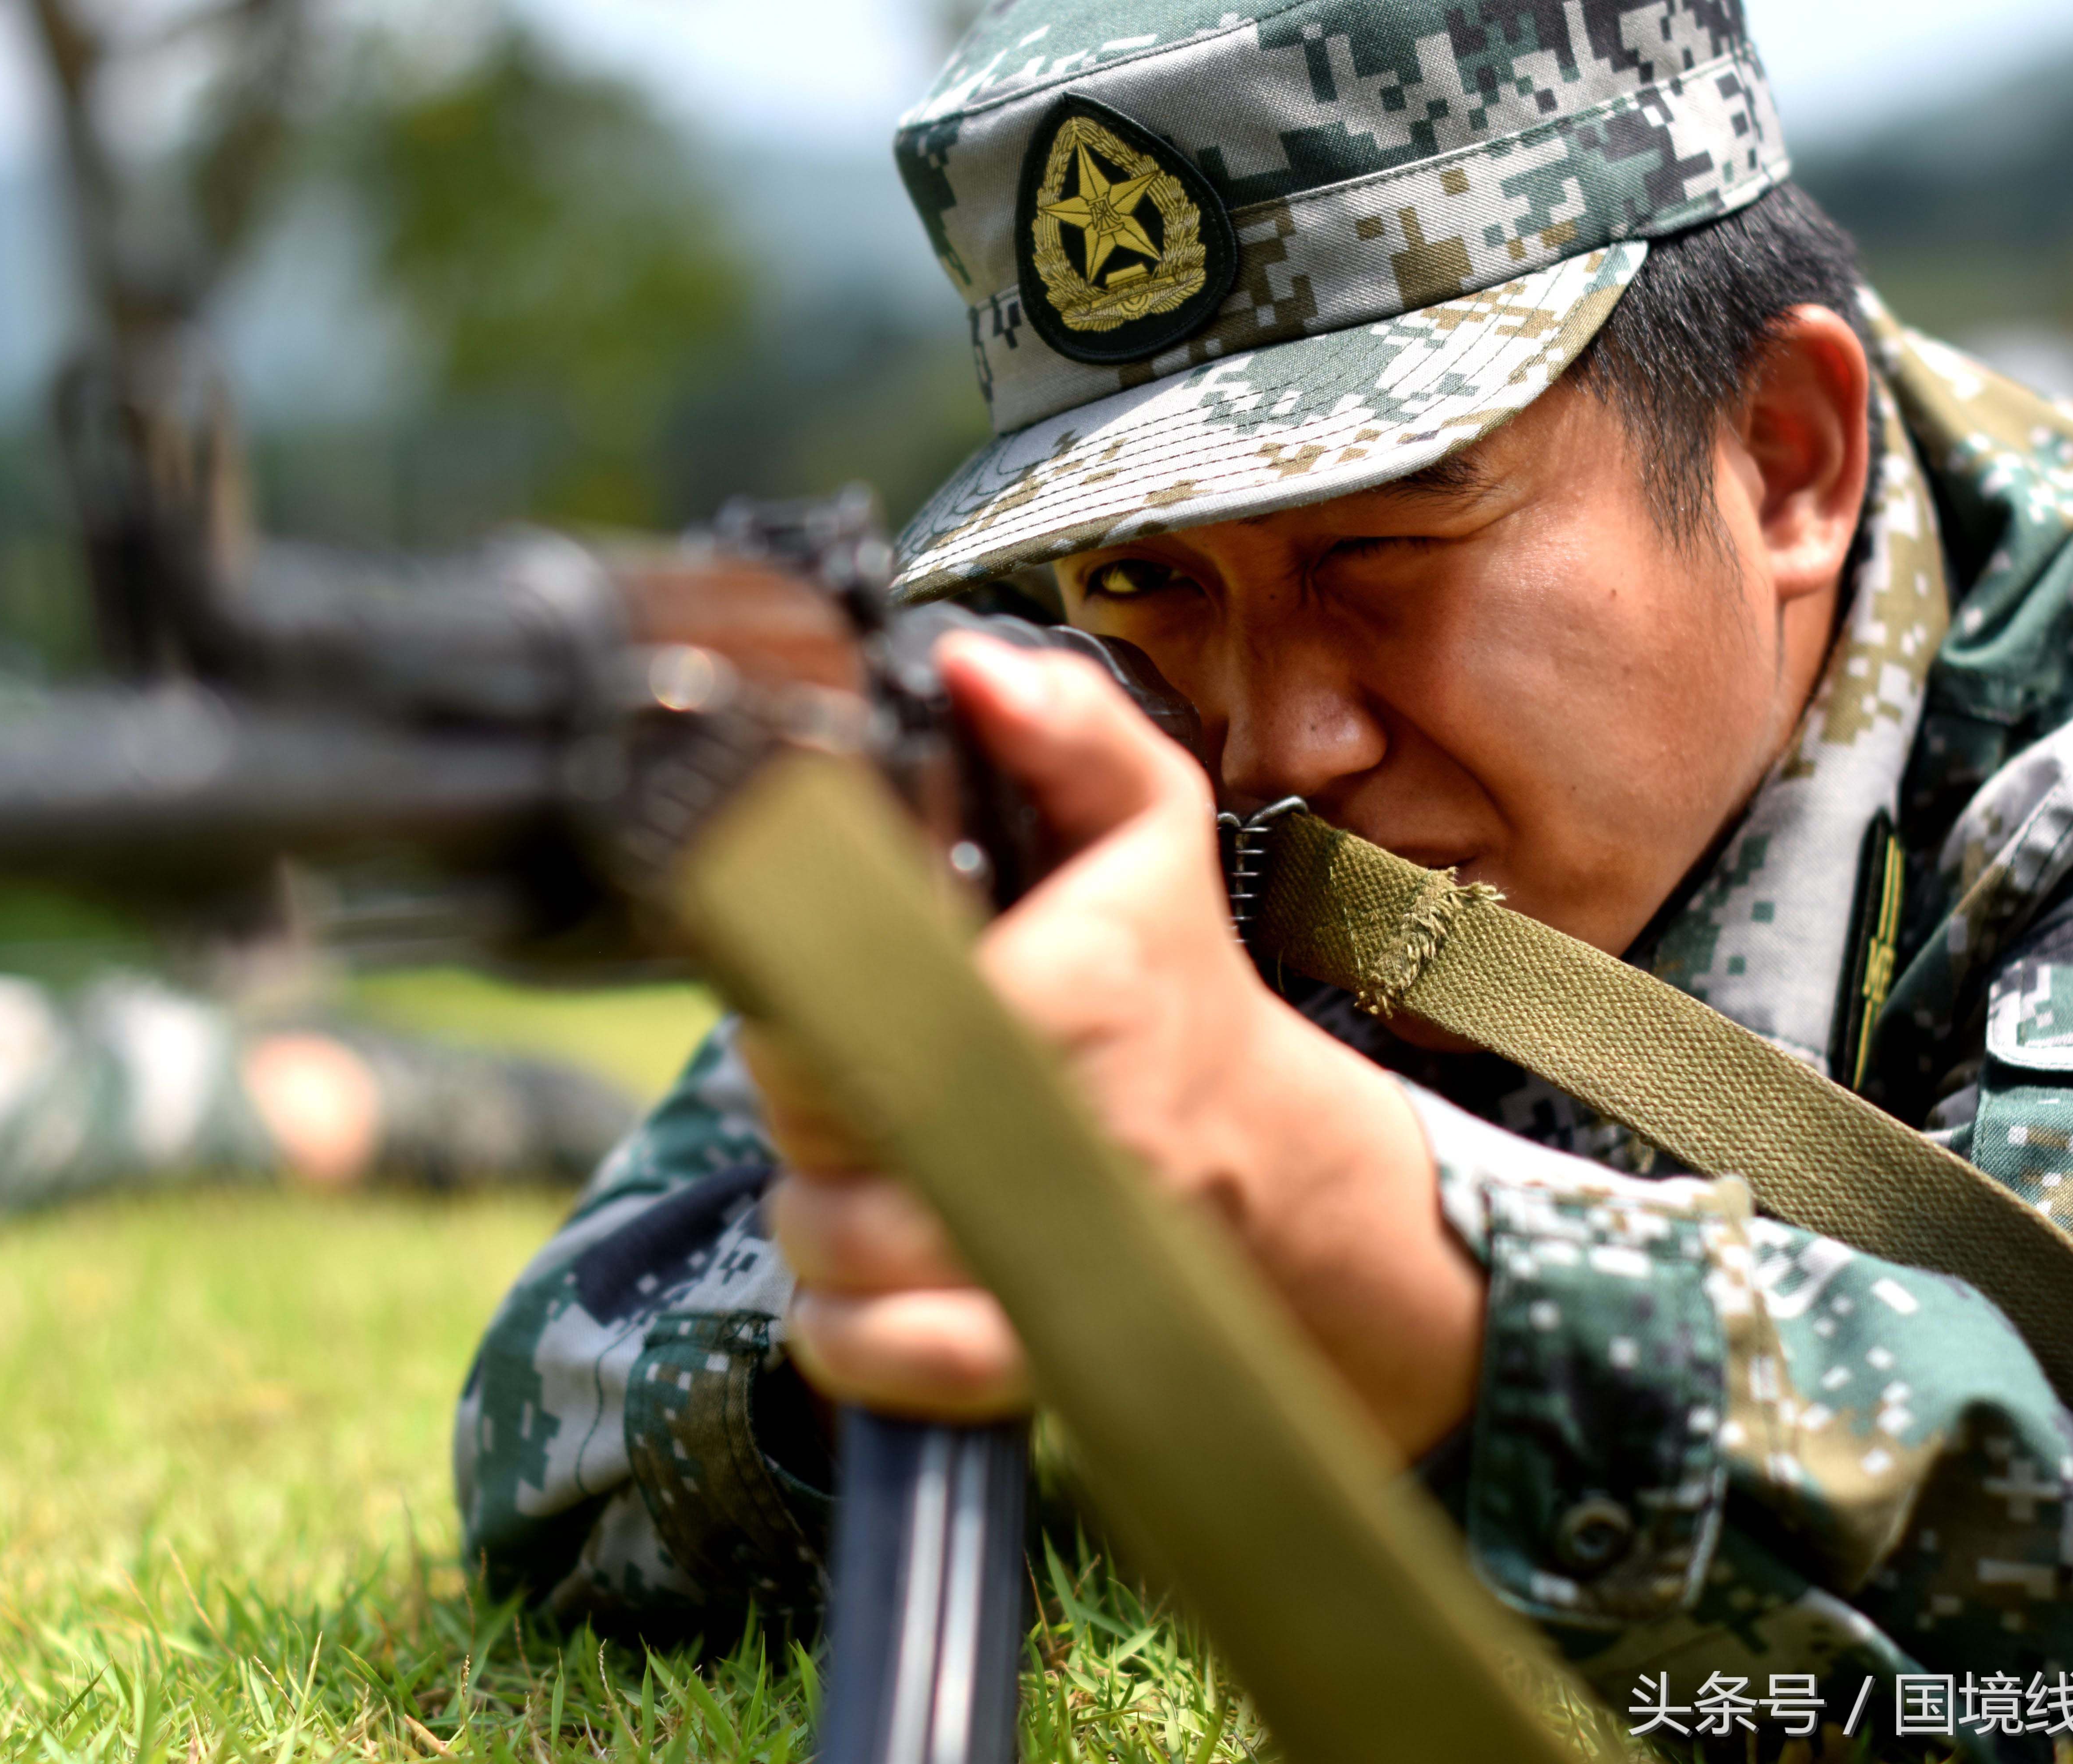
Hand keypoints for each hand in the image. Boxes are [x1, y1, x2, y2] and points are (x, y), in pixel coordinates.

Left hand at [758, 632, 1484, 1456]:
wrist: (1266, 1162)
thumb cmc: (1174, 988)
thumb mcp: (1143, 826)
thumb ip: (1062, 729)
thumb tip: (964, 665)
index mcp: (1080, 987)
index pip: (861, 994)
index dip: (806, 994)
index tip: (819, 985)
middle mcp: (1069, 1124)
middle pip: (822, 1116)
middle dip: (807, 1088)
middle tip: (850, 1061)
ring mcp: (1049, 1254)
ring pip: (832, 1238)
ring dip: (818, 1202)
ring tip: (873, 1156)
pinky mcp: (1027, 1357)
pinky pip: (878, 1357)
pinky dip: (848, 1329)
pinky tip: (874, 1270)